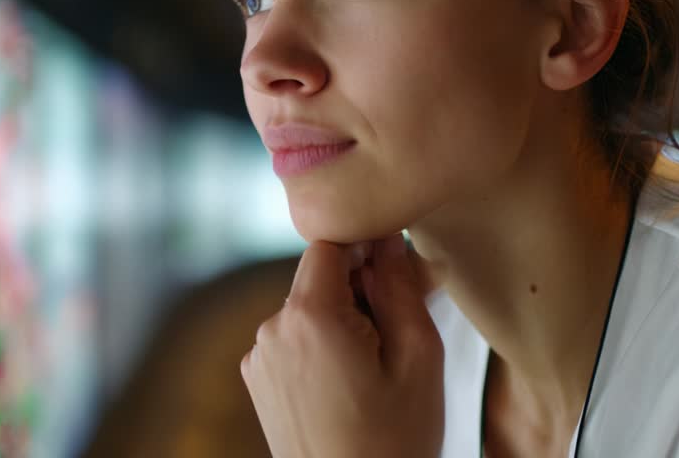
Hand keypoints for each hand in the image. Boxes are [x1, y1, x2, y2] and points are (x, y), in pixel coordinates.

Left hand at [241, 235, 443, 457]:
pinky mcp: (260, 382)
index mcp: (308, 316)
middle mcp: (271, 330)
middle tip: (401, 323)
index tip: (394, 266)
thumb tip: (388, 241)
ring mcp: (260, 359)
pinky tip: (352, 385)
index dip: (365, 245)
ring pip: (308, 310)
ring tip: (378, 365)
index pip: (329, 242)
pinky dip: (322, 348)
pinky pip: (295, 341)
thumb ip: (400, 287)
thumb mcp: (418, 356)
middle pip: (318, 278)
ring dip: (341, 321)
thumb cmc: (393, 442)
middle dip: (358, 289)